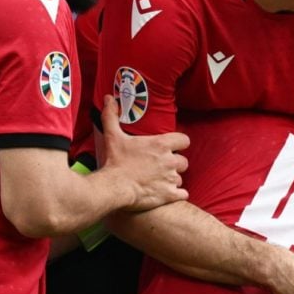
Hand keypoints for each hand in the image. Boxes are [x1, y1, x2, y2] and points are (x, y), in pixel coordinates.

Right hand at [100, 95, 188, 210]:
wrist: (113, 187)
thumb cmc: (114, 161)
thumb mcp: (113, 136)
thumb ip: (112, 116)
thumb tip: (108, 98)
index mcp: (161, 145)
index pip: (185, 141)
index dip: (179, 145)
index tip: (171, 148)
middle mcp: (170, 160)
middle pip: (184, 162)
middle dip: (174, 165)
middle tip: (161, 168)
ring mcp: (171, 178)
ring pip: (180, 178)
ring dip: (172, 180)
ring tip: (158, 182)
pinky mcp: (170, 195)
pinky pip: (182, 194)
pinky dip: (176, 195)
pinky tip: (165, 194)